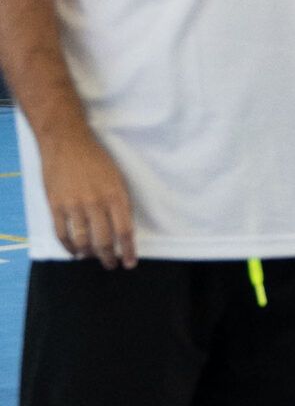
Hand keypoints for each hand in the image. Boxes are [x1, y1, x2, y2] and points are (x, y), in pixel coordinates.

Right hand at [40, 126, 135, 267]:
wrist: (67, 141)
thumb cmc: (95, 158)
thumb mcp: (116, 177)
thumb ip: (119, 202)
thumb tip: (122, 229)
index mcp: (115, 195)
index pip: (125, 231)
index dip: (128, 251)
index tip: (129, 263)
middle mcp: (96, 202)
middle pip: (103, 241)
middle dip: (108, 258)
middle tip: (111, 264)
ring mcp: (74, 204)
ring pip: (82, 241)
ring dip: (88, 255)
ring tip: (91, 258)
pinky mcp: (56, 204)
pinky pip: (62, 234)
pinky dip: (68, 247)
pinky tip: (74, 251)